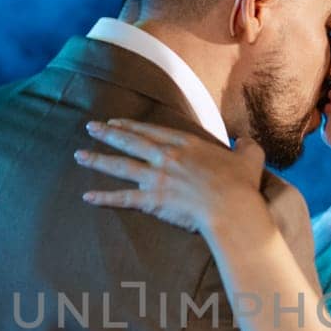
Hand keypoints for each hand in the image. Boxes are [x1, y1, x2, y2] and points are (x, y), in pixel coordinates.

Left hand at [74, 118, 266, 235]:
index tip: (117, 122)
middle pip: (131, 141)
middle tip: (90, 128)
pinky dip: (104, 198)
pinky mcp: (152, 201)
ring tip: (79, 154)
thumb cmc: (241, 185)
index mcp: (186, 144)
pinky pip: (123, 199)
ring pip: (121, 165)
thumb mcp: (250, 158)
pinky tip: (87, 196)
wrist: (232, 208)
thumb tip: (246, 141)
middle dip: (108, 133)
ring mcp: (157, 178)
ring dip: (98, 159)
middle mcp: (166, 157)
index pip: (153, 130)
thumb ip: (246, 146)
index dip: (133, 126)